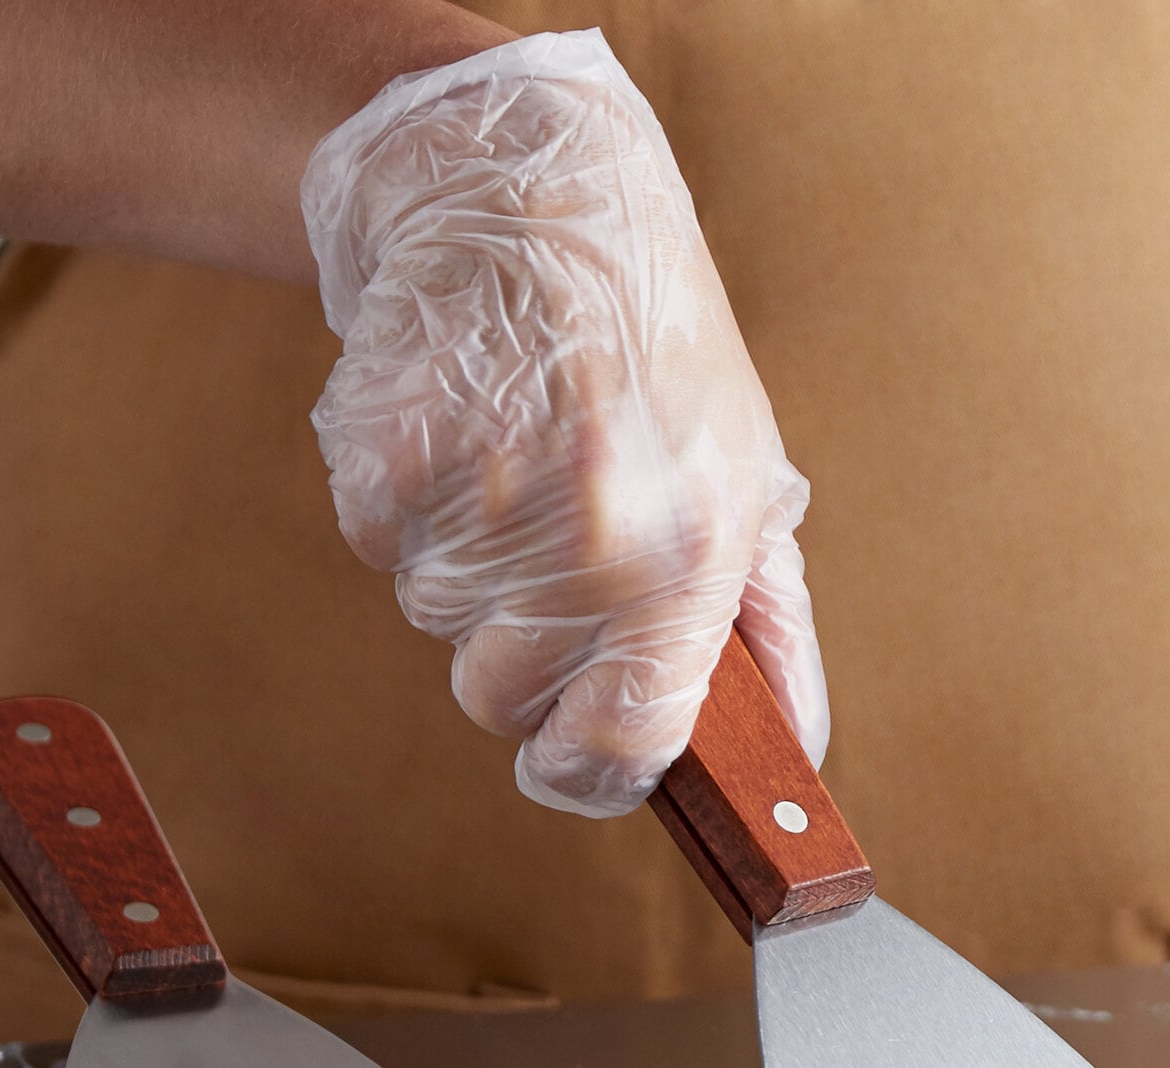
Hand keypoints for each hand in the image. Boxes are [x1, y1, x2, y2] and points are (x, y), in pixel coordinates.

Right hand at [301, 29, 826, 816]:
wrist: (539, 189)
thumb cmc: (663, 354)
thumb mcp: (752, 488)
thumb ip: (771, 638)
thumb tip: (793, 757)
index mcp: (691, 561)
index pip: (618, 751)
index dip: (587, 776)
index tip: (571, 755)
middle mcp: (590, 541)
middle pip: (501, 701)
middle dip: (519, 654)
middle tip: (552, 555)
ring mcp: (480, 495)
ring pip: (434, 622)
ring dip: (464, 570)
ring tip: (514, 468)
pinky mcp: (386, 450)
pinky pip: (377, 544)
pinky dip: (407, 507)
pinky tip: (460, 432)